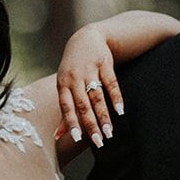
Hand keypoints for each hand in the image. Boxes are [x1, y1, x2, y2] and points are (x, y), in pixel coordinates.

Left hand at [55, 24, 122, 147]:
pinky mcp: (104, 63)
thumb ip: (65, 110)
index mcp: (63, 84)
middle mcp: (75, 77)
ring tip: (110, 132)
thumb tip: (58, 135)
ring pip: (98, 97)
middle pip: (83, 105)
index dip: (71, 122)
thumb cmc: (73, 68)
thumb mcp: (65, 85)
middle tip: (99, 142)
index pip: (66, 106)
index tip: (77, 138)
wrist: (86, 37)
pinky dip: (116, 98)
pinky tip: (121, 112)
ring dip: (104, 116)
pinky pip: (111, 83)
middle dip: (91, 125)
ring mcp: (90, 70)